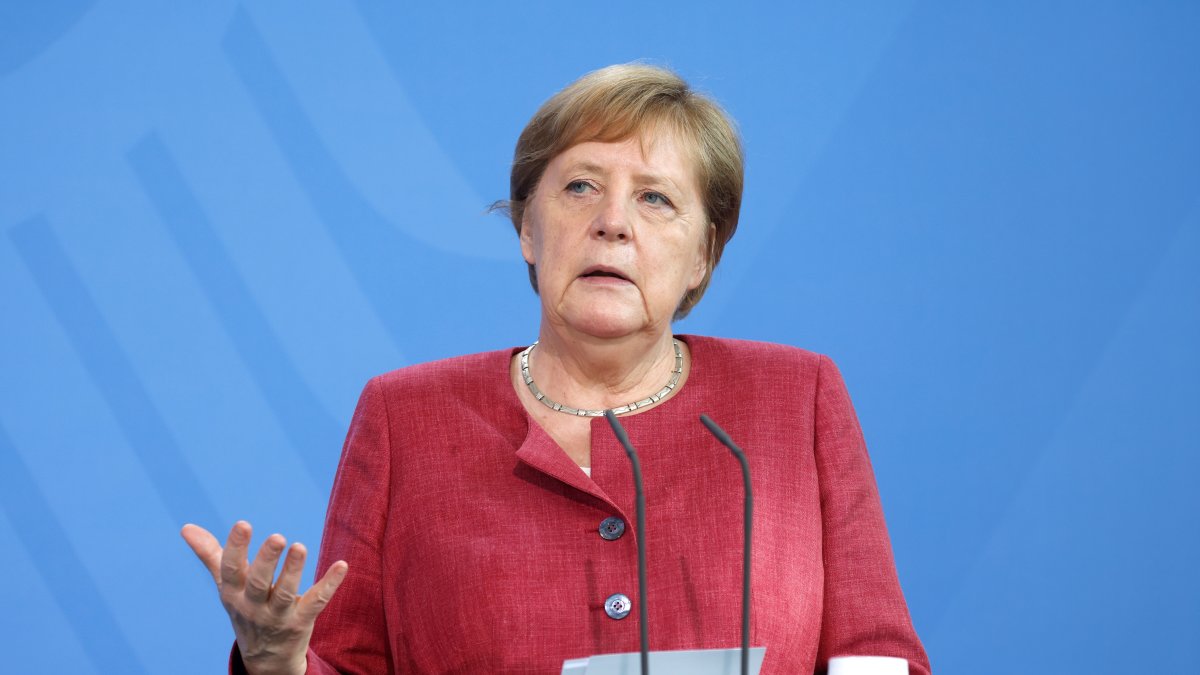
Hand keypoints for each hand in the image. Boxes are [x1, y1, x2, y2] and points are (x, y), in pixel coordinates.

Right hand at [181, 521, 347, 674]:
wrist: (264, 659)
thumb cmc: (245, 609)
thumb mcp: (226, 585)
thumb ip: (211, 554)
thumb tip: (186, 527)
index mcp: (233, 593)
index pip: (231, 570)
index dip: (236, 547)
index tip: (243, 524)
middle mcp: (253, 606)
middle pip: (258, 583)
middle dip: (266, 560)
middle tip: (277, 537)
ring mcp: (278, 616)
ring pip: (285, 593)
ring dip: (293, 571)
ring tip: (299, 547)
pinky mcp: (301, 622)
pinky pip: (316, 602)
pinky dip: (330, 584)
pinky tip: (342, 565)